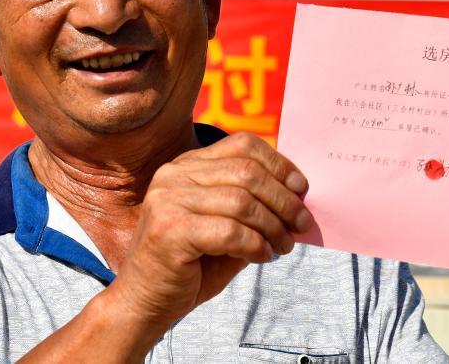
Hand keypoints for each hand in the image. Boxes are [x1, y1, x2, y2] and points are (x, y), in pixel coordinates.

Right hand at [104, 132, 311, 331]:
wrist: (145, 303)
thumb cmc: (191, 264)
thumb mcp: (226, 223)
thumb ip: (253, 203)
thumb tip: (298, 193)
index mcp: (187, 165)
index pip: (243, 145)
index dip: (279, 164)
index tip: (301, 189)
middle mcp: (174, 175)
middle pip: (248, 172)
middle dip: (284, 200)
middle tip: (302, 224)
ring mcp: (168, 200)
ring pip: (242, 202)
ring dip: (273, 226)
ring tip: (284, 246)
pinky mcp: (170, 230)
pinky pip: (230, 232)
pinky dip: (255, 245)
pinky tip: (261, 256)